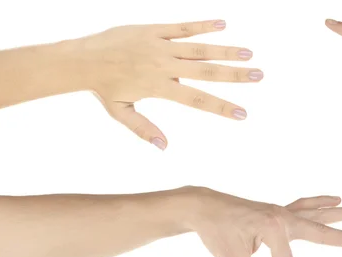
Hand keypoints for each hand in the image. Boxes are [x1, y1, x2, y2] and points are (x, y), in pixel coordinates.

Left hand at [78, 20, 261, 148]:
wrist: (82, 58)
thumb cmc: (103, 89)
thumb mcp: (122, 114)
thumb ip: (145, 129)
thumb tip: (165, 147)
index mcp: (159, 87)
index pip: (198, 99)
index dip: (222, 106)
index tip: (243, 113)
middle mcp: (163, 65)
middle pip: (206, 71)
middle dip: (234, 75)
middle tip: (258, 75)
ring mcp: (159, 45)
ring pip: (198, 48)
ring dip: (225, 50)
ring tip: (249, 53)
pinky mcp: (153, 30)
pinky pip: (181, 27)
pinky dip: (202, 25)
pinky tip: (222, 24)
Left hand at [185, 188, 341, 256]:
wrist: (201, 206)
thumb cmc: (216, 230)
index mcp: (274, 227)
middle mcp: (282, 217)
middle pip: (322, 229)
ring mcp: (281, 212)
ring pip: (318, 213)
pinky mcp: (277, 212)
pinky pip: (304, 207)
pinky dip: (319, 203)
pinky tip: (334, 198)